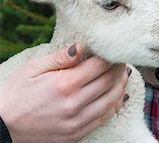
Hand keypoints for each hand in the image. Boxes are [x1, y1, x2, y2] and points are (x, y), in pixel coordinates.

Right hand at [0, 44, 128, 142]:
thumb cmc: (16, 93)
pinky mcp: (75, 134)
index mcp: (64, 84)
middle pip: (108, 82)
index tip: (115, 50)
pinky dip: (114, 105)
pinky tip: (118, 95)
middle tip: (123, 60)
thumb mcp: (34, 68)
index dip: (111, 57)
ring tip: (124, 75)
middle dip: (119, 69)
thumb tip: (81, 46)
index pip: (99, 66)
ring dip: (121, 86)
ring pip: (110, 101)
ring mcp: (76, 121)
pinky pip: (103, 119)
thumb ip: (60, 57)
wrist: (3, 126)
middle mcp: (74, 103)